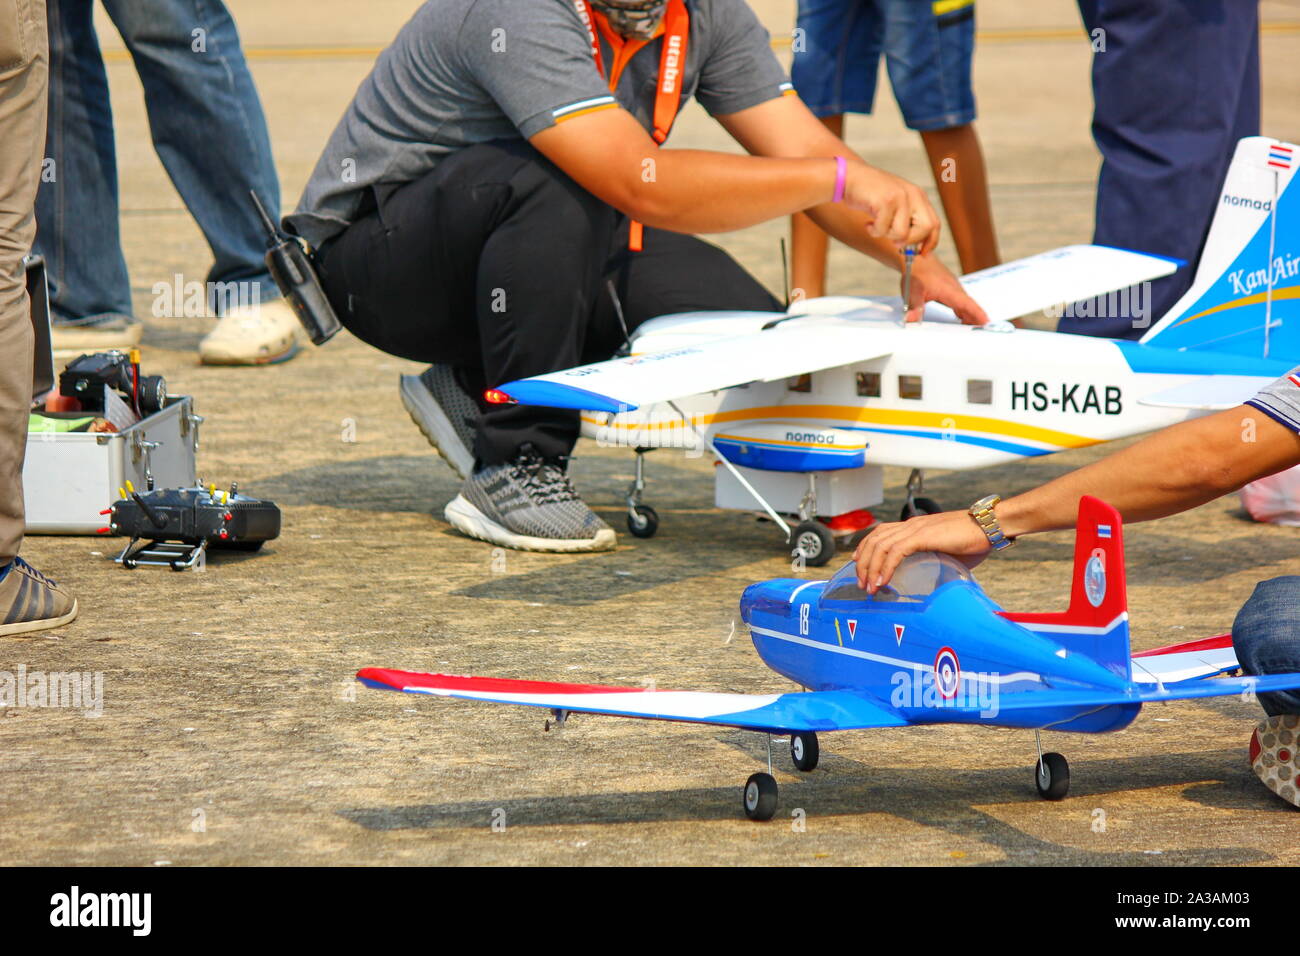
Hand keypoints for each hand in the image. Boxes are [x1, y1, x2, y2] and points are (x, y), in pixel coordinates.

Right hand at [841, 162, 940, 253]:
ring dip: (887, 235)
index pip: (935, 223)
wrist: (850, 178)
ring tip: (877, 226)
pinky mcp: (886, 201)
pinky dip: (873, 231)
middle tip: (895, 242)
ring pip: (903, 234)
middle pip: (926, 228)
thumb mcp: (895, 206)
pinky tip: (868, 222)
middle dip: (911, 241)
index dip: (931, 241)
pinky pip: (883, 230)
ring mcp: (900, 197)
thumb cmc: (871, 196)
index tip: (923, 254)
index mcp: (918, 196)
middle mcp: (913, 194)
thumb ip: (907, 221)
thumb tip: (915, 249)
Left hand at [853, 510, 992, 591]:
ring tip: (870, 587)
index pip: (881, 532)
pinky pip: (896, 551)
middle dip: (863, 563)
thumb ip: (935, 560)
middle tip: (862, 584)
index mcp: (915, 526)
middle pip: (875, 539)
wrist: (991, 525)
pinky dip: (886, 567)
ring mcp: (916, 528)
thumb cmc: (975, 539)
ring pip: (881, 545)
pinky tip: (883, 581)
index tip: (859, 564)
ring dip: (871, 568)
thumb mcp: (948, 552)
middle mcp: (911, 524)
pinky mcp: (923, 535)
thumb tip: (934, 579)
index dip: (866, 547)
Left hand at [904, 253, 988, 324]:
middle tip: (982, 333)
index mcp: (949, 290)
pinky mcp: (950, 288)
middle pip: (969, 306)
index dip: (977, 314)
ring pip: (965, 304)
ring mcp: (953, 288)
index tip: (986, 322)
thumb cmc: (916, 273)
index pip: (967, 304)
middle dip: (977, 319)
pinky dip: (964, 311)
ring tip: (974, 329)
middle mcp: (955, 289)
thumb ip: (914, 307)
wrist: (916, 258)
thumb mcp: (912, 292)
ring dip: (971, 315)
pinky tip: (963, 319)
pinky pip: (960, 301)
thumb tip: (911, 320)